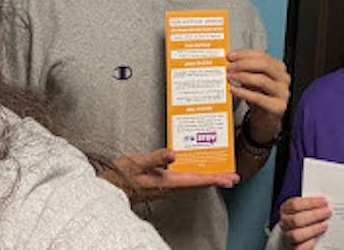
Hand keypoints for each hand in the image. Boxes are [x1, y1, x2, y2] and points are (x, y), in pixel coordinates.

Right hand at [100, 147, 238, 203]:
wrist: (110, 188)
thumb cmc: (122, 177)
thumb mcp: (137, 162)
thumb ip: (155, 158)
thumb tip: (173, 154)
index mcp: (167, 182)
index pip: (196, 181)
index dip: (214, 179)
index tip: (229, 179)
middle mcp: (170, 186)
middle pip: (198, 184)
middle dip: (216, 180)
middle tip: (233, 178)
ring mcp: (166, 187)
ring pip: (193, 183)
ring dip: (208, 179)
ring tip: (221, 174)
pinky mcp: (163, 184)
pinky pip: (184, 181)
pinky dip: (195, 177)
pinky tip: (197, 170)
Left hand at [228, 49, 289, 141]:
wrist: (266, 119)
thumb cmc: (260, 96)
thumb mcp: (253, 80)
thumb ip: (246, 69)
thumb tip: (230, 61)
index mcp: (278, 67)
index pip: (262, 55)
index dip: (245, 54)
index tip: (230, 56)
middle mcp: (283, 78)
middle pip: (264, 65)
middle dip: (244, 64)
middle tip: (229, 67)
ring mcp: (283, 93)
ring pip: (262, 80)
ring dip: (243, 77)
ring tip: (230, 77)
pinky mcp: (278, 107)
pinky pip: (259, 98)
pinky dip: (244, 93)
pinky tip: (234, 90)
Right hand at [278, 195, 330, 248]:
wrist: (295, 234)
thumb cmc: (301, 217)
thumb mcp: (303, 208)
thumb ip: (311, 206)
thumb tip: (324, 203)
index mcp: (285, 209)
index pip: (295, 204)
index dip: (310, 202)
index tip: (324, 201)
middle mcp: (284, 223)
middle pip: (296, 219)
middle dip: (314, 215)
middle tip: (327, 212)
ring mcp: (287, 236)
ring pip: (296, 235)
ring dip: (313, 229)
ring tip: (325, 225)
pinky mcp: (293, 248)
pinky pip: (300, 247)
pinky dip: (310, 243)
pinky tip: (318, 237)